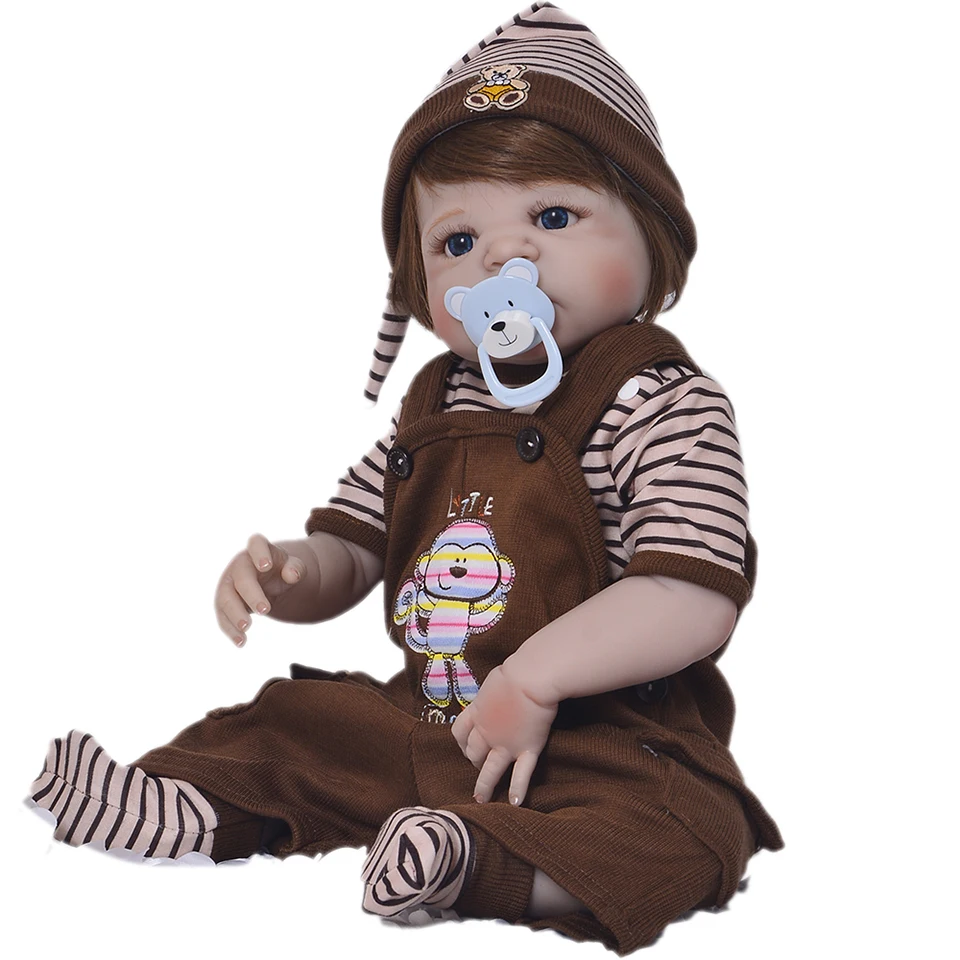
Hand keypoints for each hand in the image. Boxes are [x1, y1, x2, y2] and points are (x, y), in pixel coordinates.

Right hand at [215, 533, 307, 646]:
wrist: (268, 578)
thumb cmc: (280, 569)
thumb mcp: (293, 566)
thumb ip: (296, 568)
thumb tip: (293, 574)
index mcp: (259, 549)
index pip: (257, 544)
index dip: (260, 553)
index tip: (266, 565)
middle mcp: (240, 564)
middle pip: (241, 578)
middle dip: (251, 594)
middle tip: (265, 610)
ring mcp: (229, 583)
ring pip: (226, 599)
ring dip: (235, 615)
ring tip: (247, 629)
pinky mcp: (225, 601)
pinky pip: (223, 616)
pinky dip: (230, 630)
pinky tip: (241, 642)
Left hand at [451, 662, 557, 805]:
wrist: (531, 679)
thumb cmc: (515, 672)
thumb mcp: (493, 682)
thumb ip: (491, 695)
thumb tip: (496, 693)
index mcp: (476, 713)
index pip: (460, 733)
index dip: (462, 741)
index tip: (467, 745)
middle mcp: (487, 732)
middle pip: (474, 753)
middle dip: (475, 760)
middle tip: (479, 765)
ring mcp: (506, 744)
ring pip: (491, 770)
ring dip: (485, 786)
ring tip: (482, 799)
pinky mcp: (527, 749)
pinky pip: (521, 774)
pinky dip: (518, 789)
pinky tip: (515, 802)